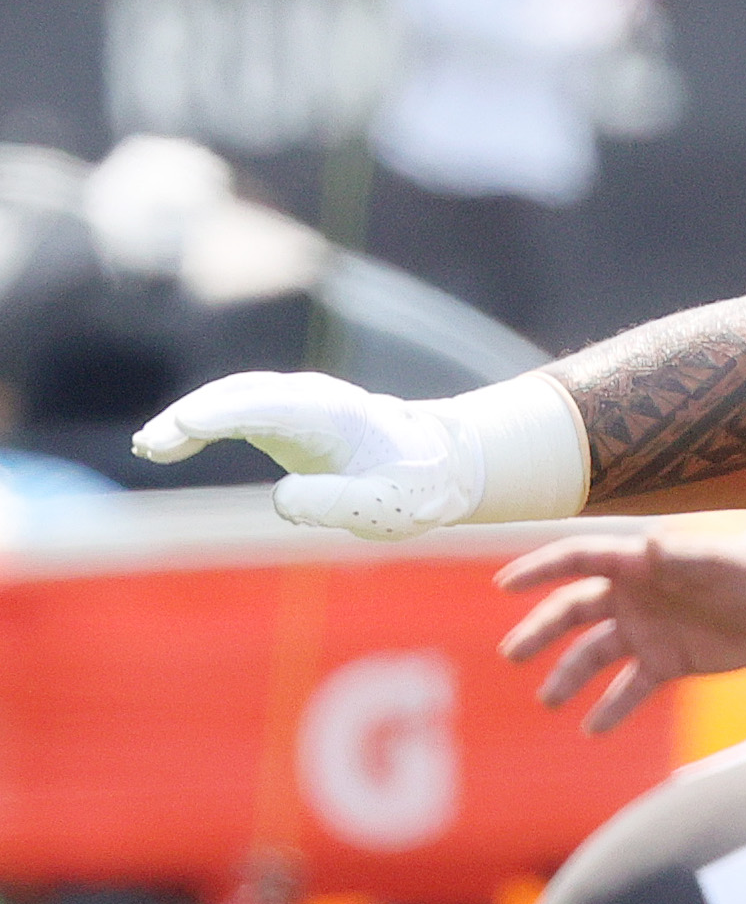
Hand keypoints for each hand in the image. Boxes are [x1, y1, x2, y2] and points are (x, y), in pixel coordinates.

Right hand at [137, 374, 486, 538]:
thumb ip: (338, 503)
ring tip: (149, 447)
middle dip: (195, 415)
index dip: (226, 414)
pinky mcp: (282, 417)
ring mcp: (294, 402)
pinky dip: (197, 426)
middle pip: (241, 395)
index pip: (271, 406)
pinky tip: (165, 447)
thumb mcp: (388, 507)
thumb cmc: (416, 488)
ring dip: (187, 419)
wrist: (438, 465)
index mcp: (337, 414)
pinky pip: (230, 413)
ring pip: (229, 400)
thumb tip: (280, 497)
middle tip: (154, 443)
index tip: (186, 425)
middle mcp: (311, 397)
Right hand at [492, 529, 745, 731]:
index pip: (575, 561)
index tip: (505, 585)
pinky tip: (592, 730)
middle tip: (512, 655)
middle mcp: (630, 598)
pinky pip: (630, 689)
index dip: (539, 570)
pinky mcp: (665, 663)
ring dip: (568, 676)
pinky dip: (612, 708)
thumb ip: (681, 558)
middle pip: (572, 613)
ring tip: (547, 700)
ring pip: (593, 655)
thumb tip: (652, 549)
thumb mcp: (715, 563)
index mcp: (634, 565)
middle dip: (540, 632)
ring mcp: (644, 632)